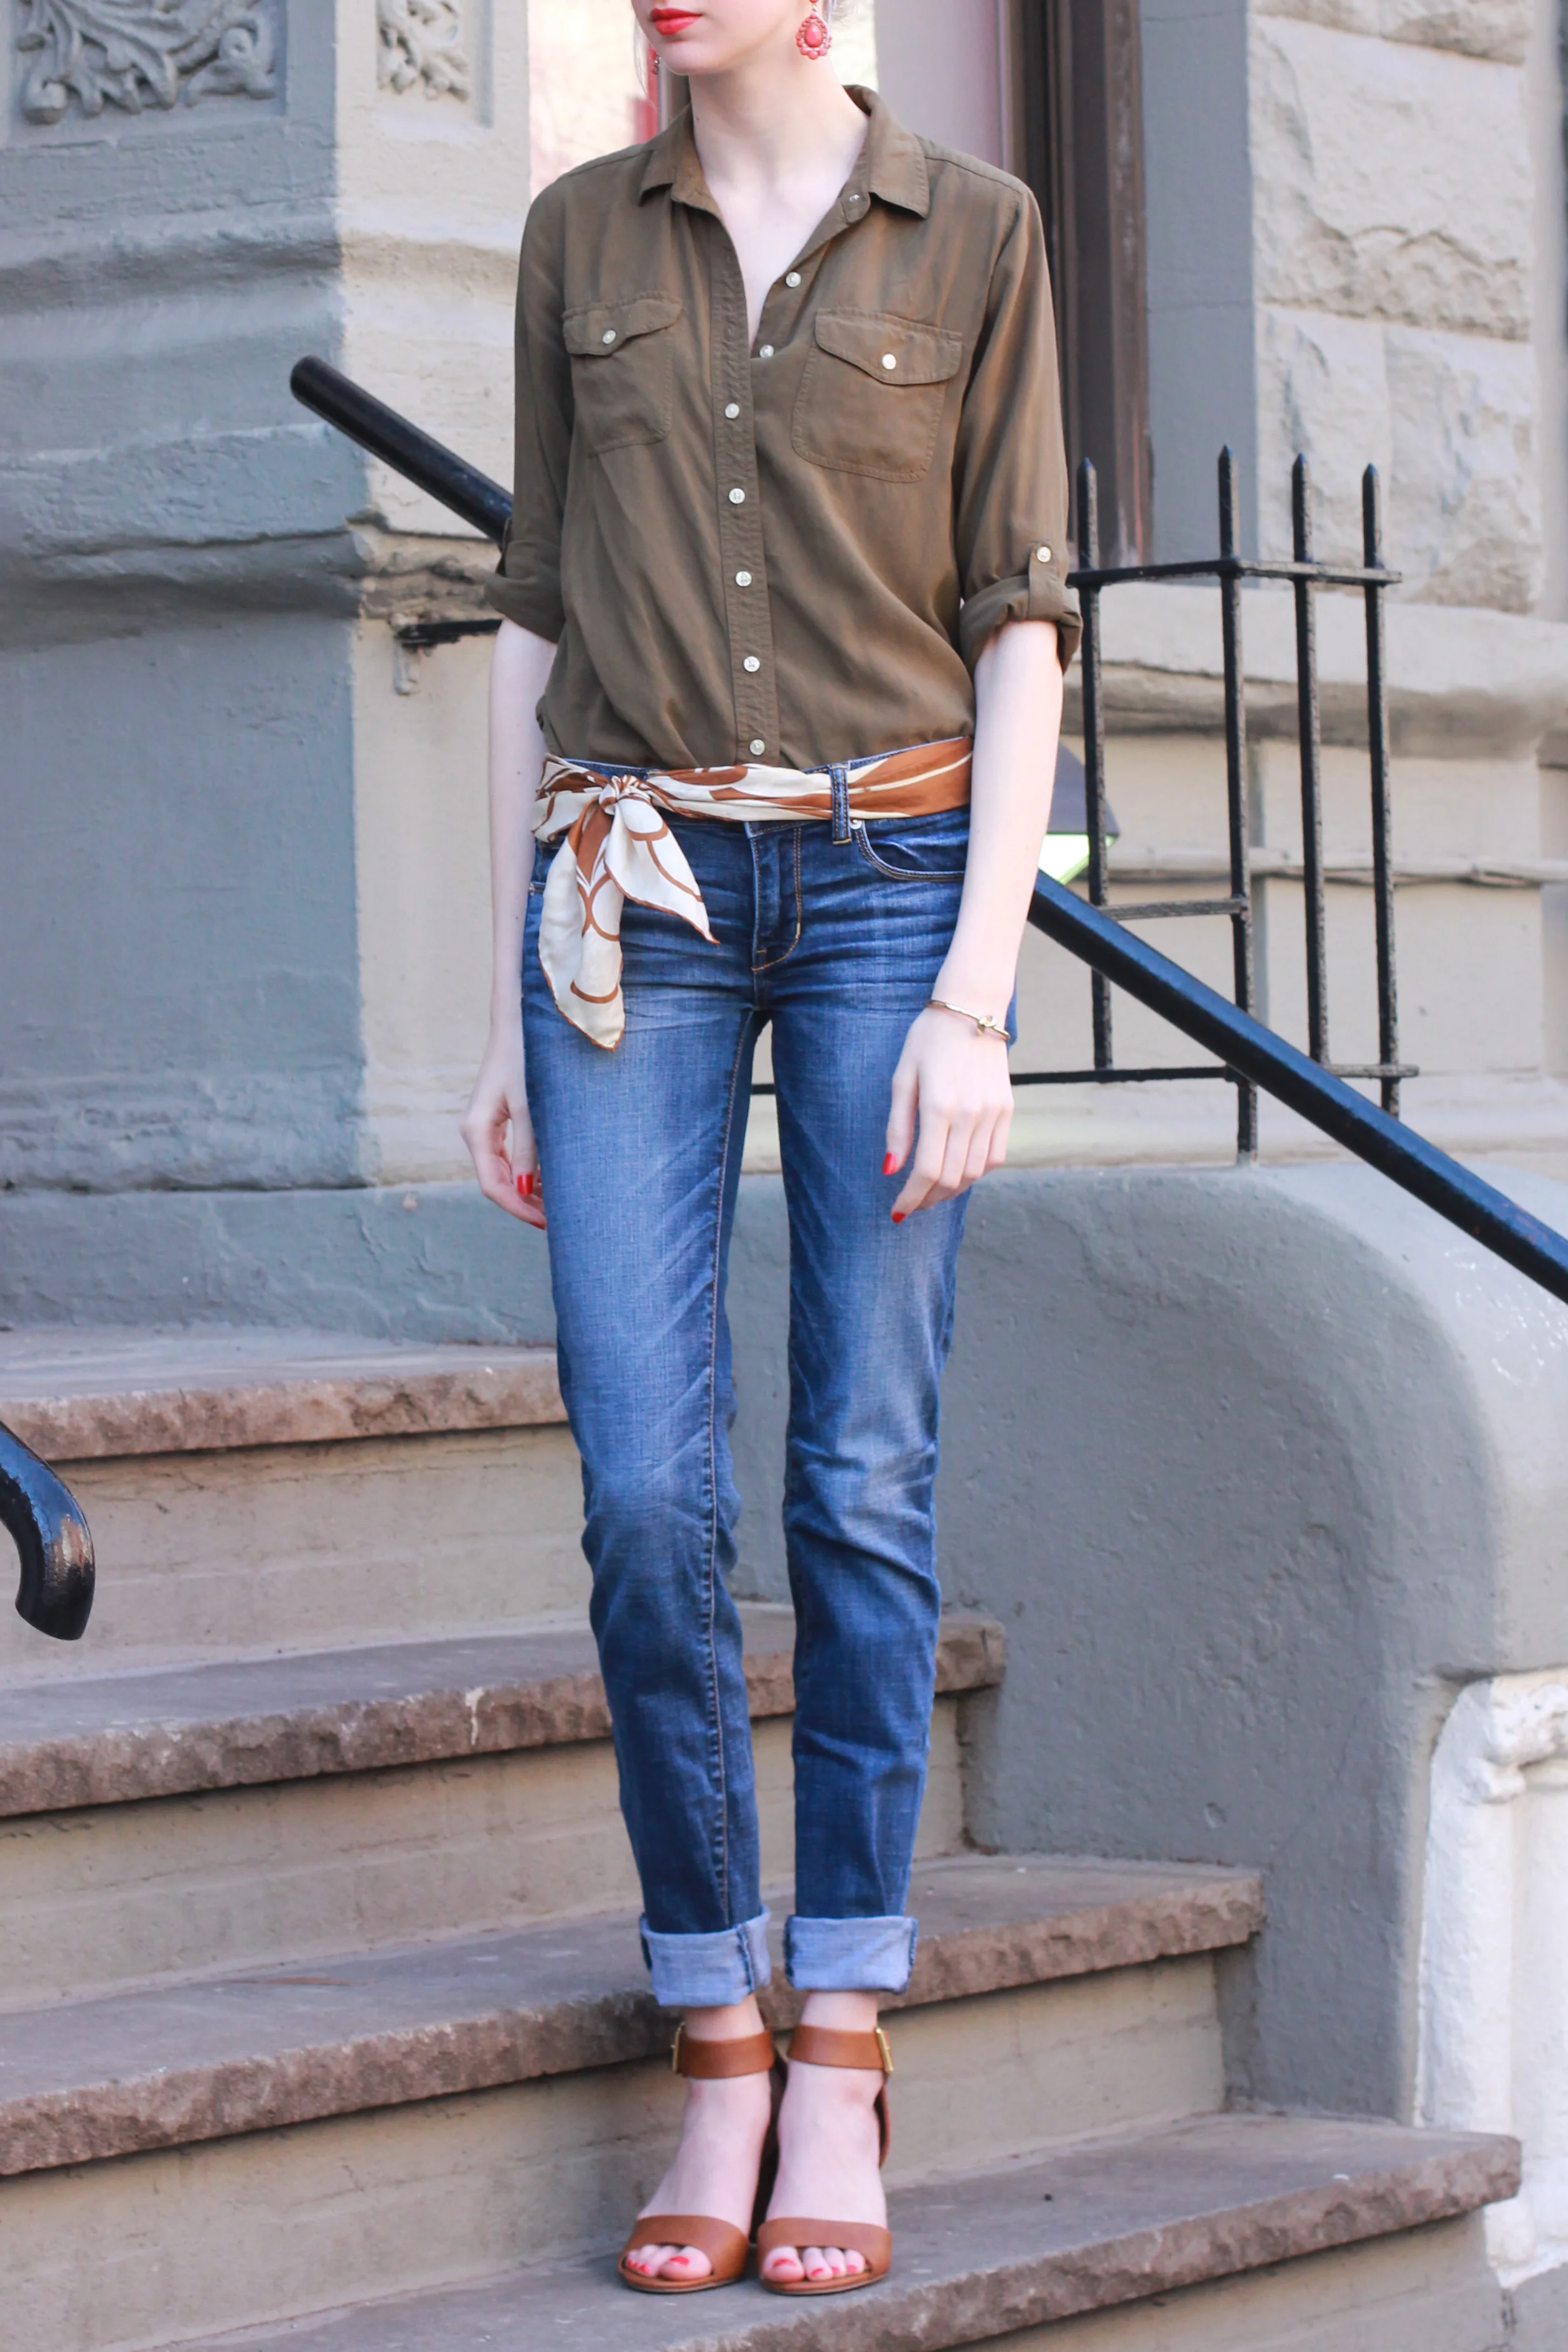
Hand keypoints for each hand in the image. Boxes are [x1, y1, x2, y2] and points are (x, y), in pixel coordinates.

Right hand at [461, 1022, 545, 1227]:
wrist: (517, 1023)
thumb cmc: (524, 1059)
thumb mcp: (530, 1106)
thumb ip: (528, 1148)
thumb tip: (528, 1189)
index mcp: (476, 1131)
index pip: (493, 1185)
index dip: (519, 1209)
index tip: (546, 1224)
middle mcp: (475, 1132)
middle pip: (497, 1182)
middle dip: (526, 1204)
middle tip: (561, 1221)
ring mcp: (484, 1127)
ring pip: (504, 1171)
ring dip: (529, 1190)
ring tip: (560, 1205)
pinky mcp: (496, 1120)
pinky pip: (509, 1156)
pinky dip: (529, 1171)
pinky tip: (552, 1179)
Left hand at [884, 1004, 1011, 1218]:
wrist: (972, 1008)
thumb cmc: (928, 1040)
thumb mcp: (902, 1078)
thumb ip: (898, 1127)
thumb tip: (891, 1170)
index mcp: (939, 1106)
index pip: (927, 1171)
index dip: (912, 1198)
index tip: (898, 1211)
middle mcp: (971, 1114)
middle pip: (952, 1178)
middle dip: (929, 1199)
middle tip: (912, 1203)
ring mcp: (993, 1113)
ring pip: (976, 1173)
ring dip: (952, 1189)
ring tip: (933, 1190)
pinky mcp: (1007, 1109)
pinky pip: (996, 1156)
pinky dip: (977, 1172)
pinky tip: (959, 1170)